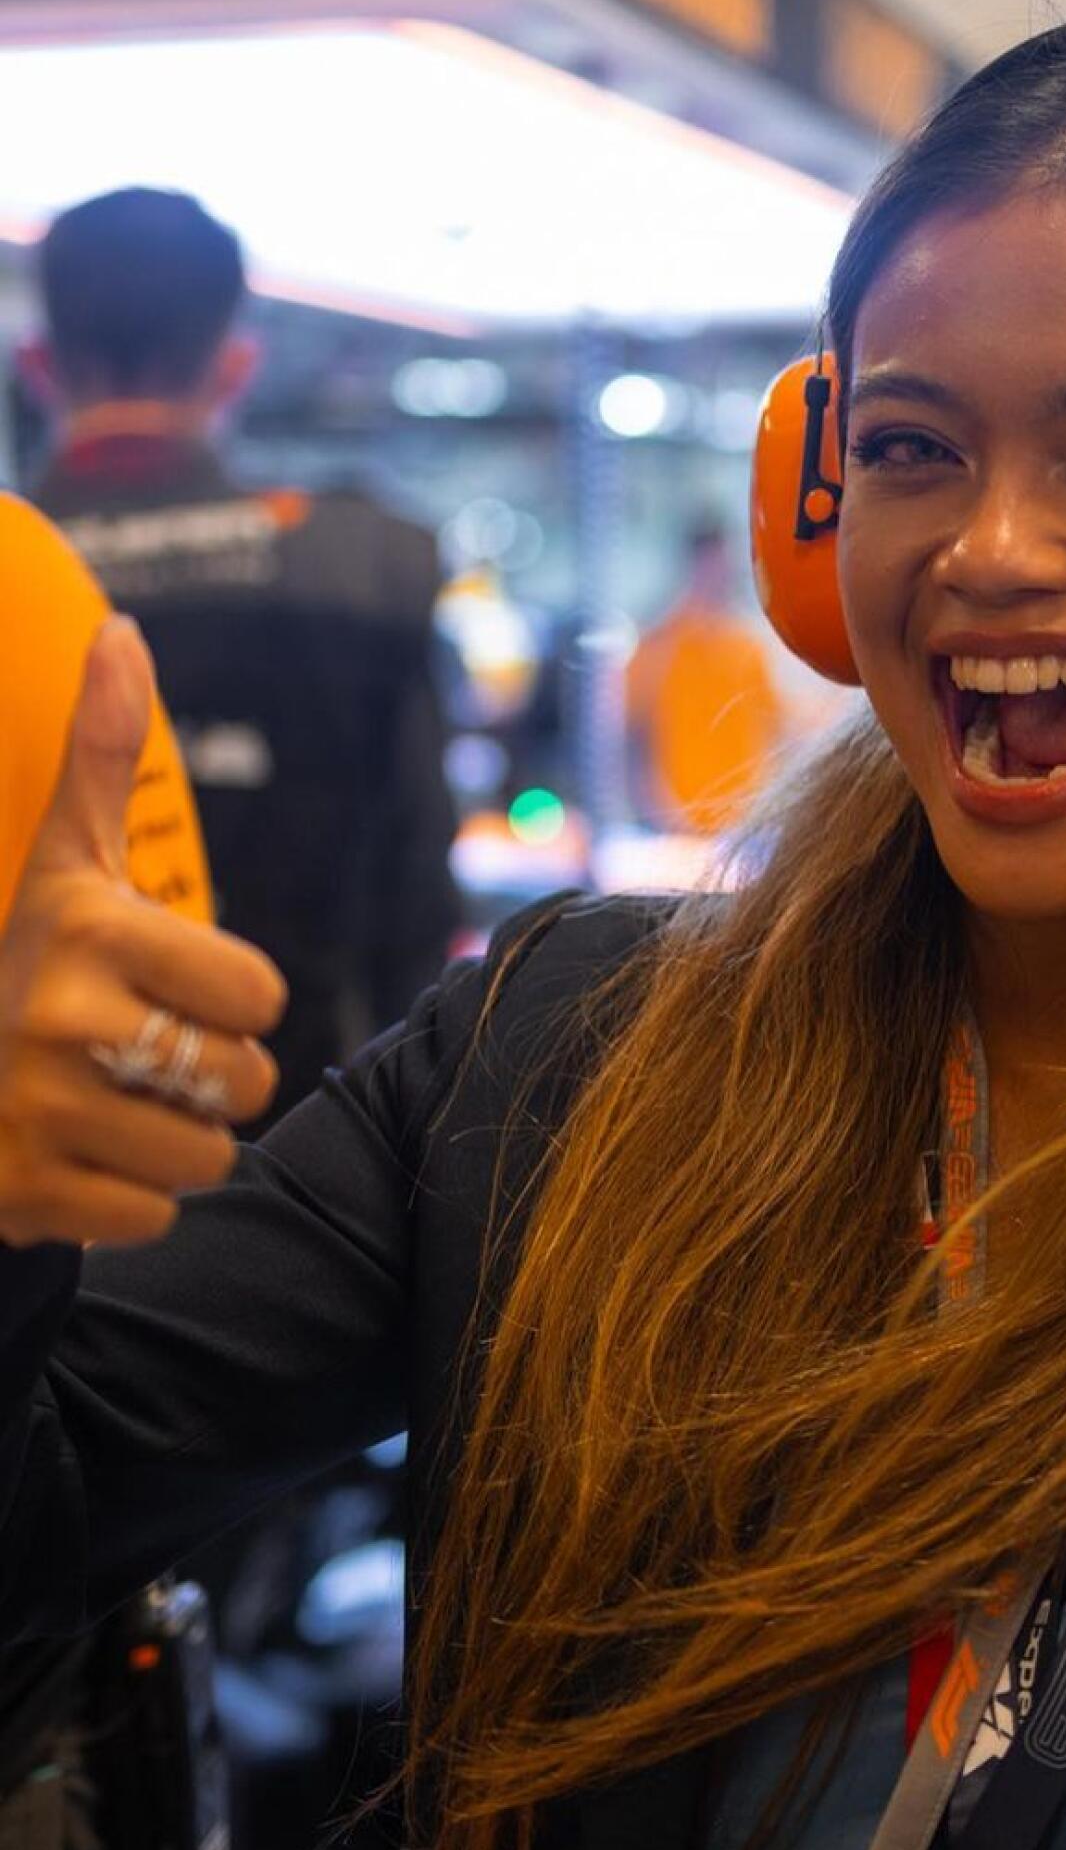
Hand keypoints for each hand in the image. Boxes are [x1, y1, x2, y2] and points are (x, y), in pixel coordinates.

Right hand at [0, 619, 285, 1248]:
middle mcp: (58, 1023)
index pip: (258, 993)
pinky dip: (127, 1199)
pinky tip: (76, 1155)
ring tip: (110, 1101)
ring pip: (205, 1156)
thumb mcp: (61, 862)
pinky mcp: (24, 1199)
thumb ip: (97, 756)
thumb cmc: (21, 963)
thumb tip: (121, 632)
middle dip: (211, 1076)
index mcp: (85, 933)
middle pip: (243, 1082)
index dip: (232, 998)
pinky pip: (151, 1216)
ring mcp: (34, 1118)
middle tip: (143, 1054)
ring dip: (175, 1139)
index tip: (174, 987)